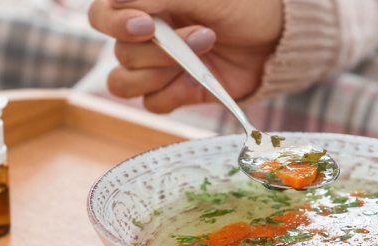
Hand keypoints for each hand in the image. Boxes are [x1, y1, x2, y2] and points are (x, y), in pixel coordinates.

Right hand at [88, 0, 282, 112]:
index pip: (101, 15)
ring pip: (126, 83)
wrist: (276, 38)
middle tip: (202, 33)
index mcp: (143, 5)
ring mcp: (157, 66)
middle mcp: (143, 36)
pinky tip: (199, 78)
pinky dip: (175, 93)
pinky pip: (153, 104)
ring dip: (163, 71)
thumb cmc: (242, 5)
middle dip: (159, 49)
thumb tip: (120, 3)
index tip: (146, 25)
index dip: (115, 23)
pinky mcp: (173, 92)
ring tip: (204, 50)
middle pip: (119, 53)